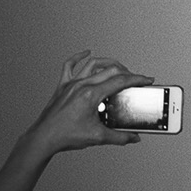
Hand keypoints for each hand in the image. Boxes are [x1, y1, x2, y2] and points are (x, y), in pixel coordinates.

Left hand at [23, 50, 152, 153]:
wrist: (43, 137)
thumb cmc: (65, 135)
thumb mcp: (98, 137)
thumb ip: (120, 137)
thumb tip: (134, 137)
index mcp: (91, 95)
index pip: (120, 81)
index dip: (137, 79)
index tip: (146, 80)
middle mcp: (81, 86)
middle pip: (110, 70)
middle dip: (128, 73)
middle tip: (136, 80)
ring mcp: (71, 84)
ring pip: (93, 64)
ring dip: (109, 63)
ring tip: (120, 67)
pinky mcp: (62, 86)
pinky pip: (69, 66)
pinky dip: (78, 57)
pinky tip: (86, 53)